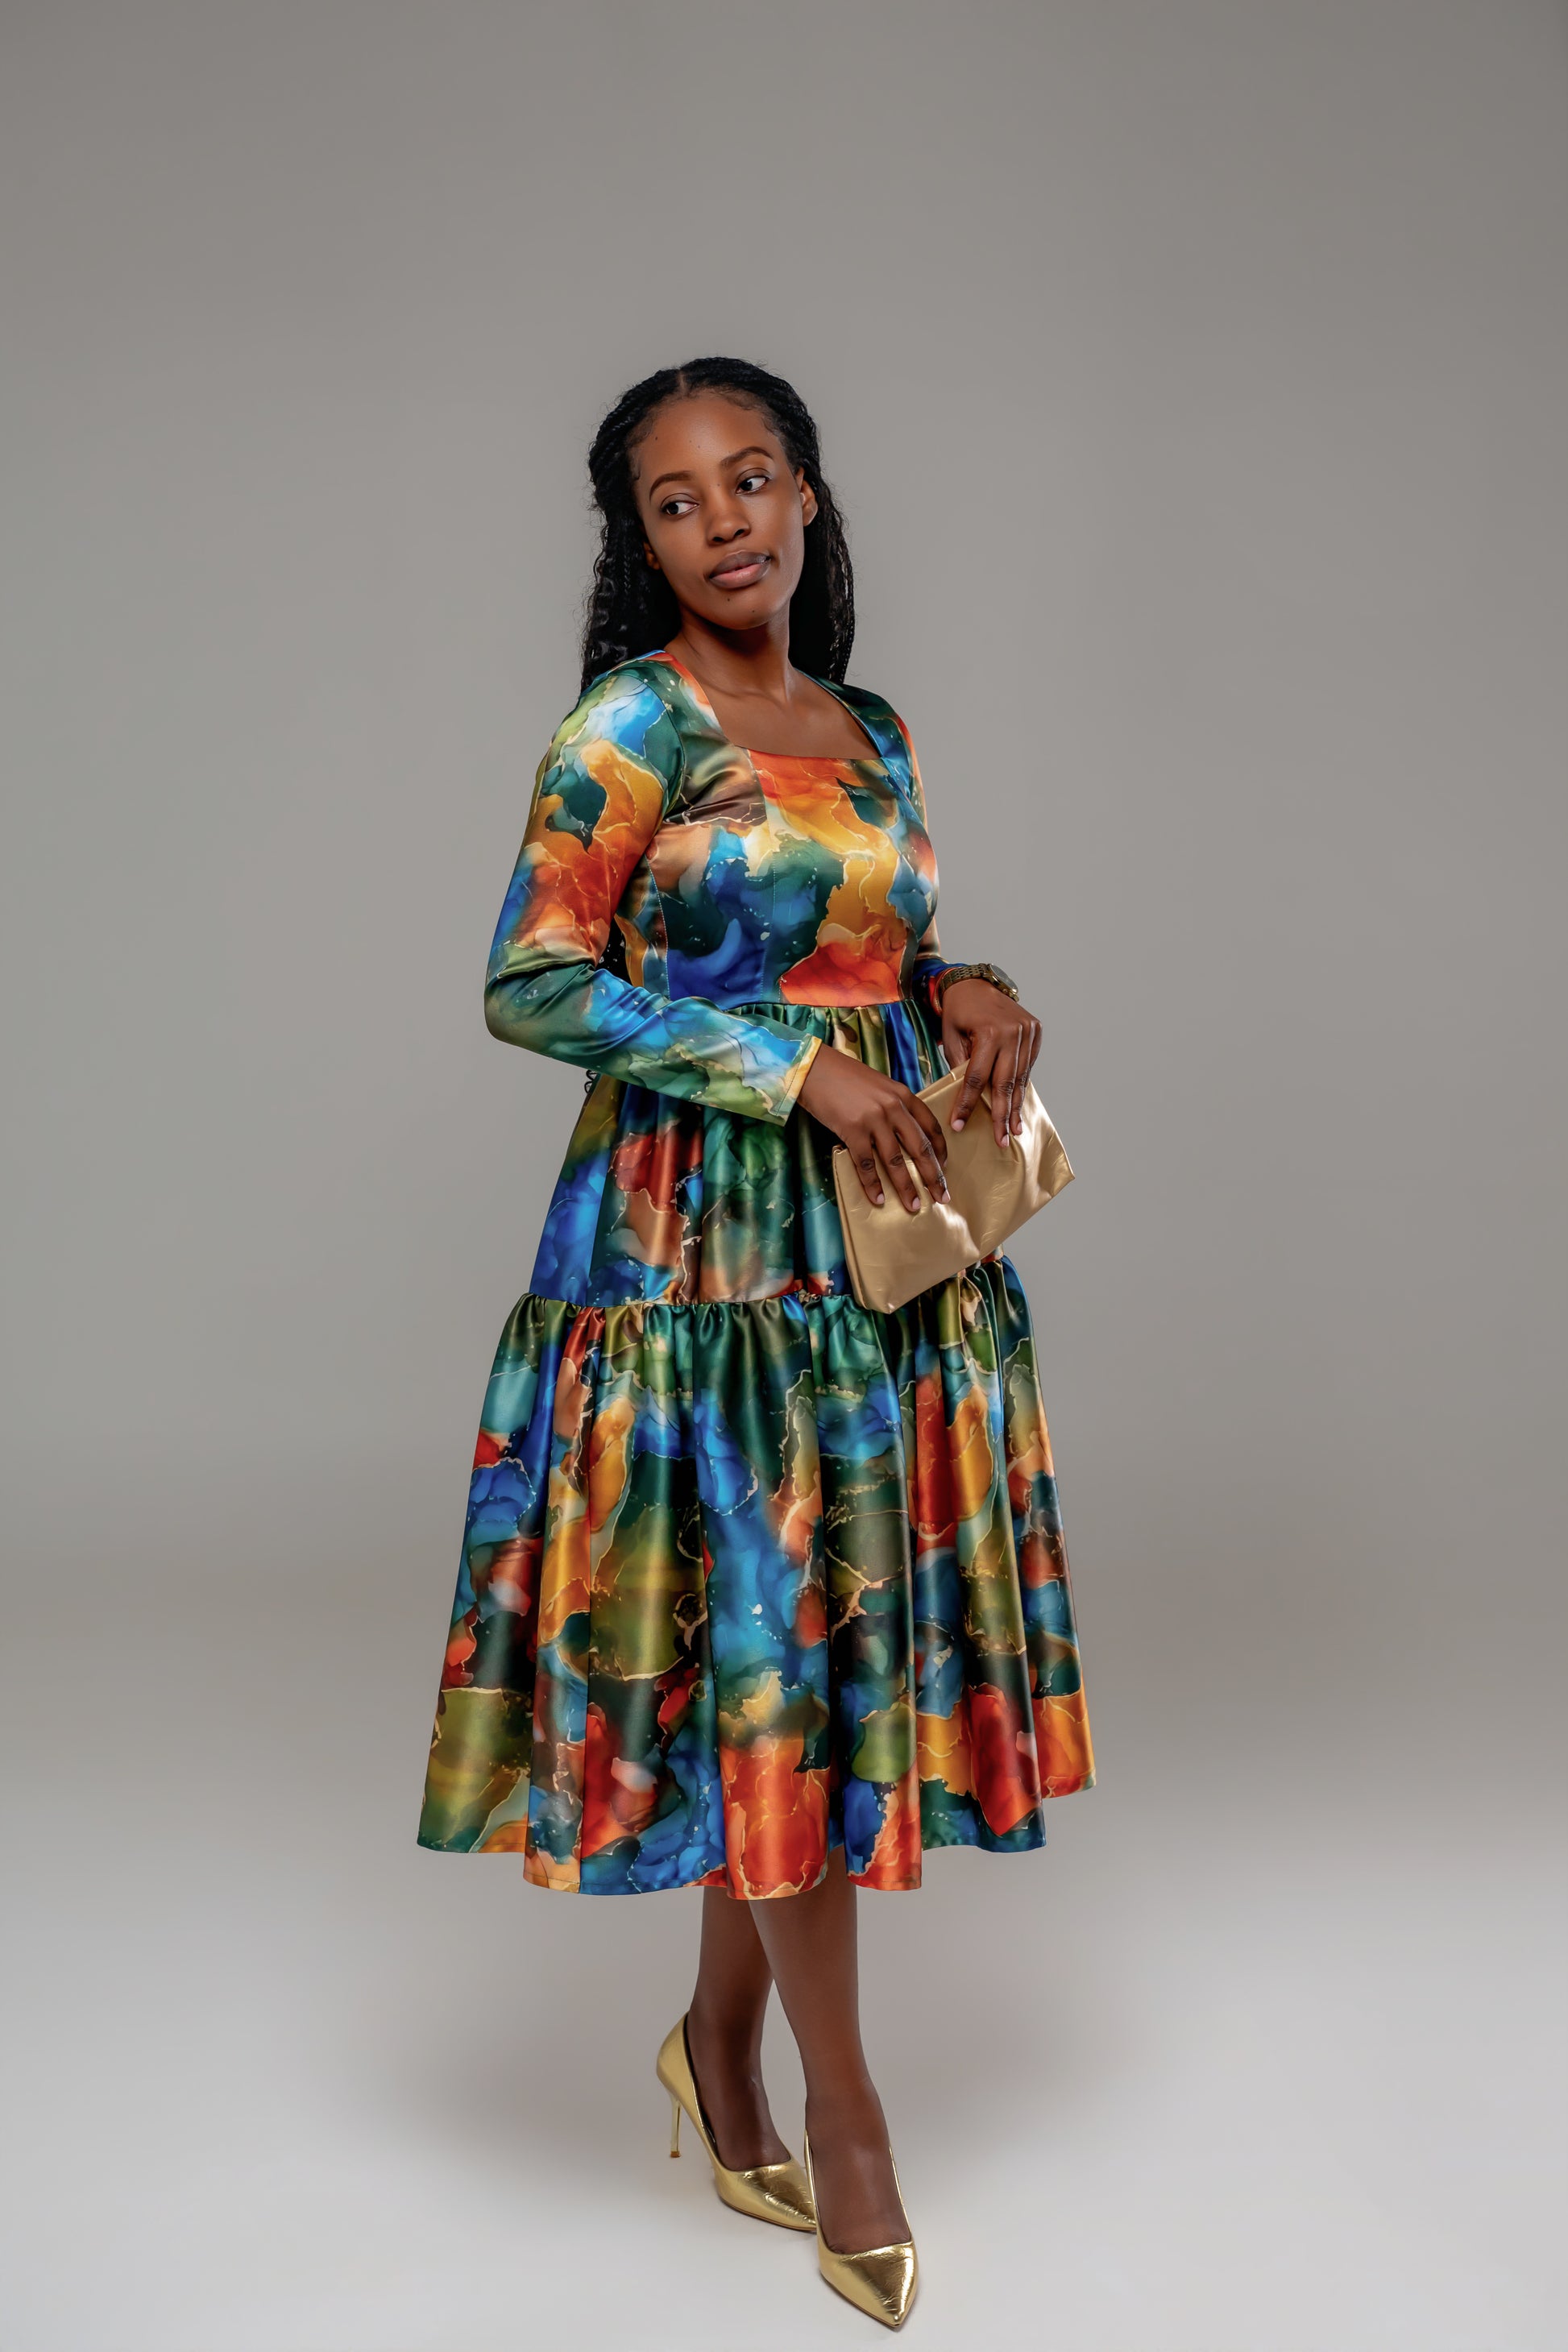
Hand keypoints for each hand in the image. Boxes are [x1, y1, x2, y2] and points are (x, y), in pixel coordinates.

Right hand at [798, 1045, 949, 1211]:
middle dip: (933, 1175)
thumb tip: (901, 1132)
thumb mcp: (878, 1085)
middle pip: (920, 1148)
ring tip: (914, 1206)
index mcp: (903, 1095)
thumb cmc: (843, 1076)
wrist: (813, 1068)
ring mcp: (874, 1119)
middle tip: (942, 1196)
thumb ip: (893, 1105)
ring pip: (896, 1160)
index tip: (944, 1167)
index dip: (940, 1150)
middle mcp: (893, 1108)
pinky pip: (866, 1164)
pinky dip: (873, 1184)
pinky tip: (879, 1199)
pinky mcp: (853, 1130)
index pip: (931, 1127)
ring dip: (906, 1186)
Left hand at [939, 979, 1042, 1145]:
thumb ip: (960, 1066)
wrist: (976, 982)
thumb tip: (968, 1099)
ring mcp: (1027, 1032)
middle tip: (1000, 1140)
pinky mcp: (1035, 1032)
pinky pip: (1026, 1066)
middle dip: (1001, 1114)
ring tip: (1013, 1130)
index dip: (968, 1104)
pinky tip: (1018, 1106)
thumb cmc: (958, 1011)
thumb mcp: (950, 1037)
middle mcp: (1011, 1032)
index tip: (959, 1125)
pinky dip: (1021, 1086)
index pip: (976, 1078)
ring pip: (1019, 1077)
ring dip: (1016, 1105)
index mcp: (988, 1032)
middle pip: (1004, 1083)